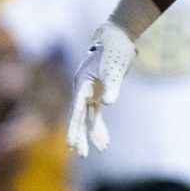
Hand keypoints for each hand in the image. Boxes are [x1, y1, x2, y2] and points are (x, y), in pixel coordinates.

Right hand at [67, 20, 136, 155]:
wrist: (117, 37)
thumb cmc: (114, 50)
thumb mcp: (114, 67)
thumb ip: (111, 84)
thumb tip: (107, 103)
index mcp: (82, 84)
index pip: (76, 110)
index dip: (74, 127)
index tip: (72, 142)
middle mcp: (83, 90)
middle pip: (79, 117)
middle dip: (80, 135)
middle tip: (81, 153)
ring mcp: (90, 92)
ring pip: (87, 118)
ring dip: (91, 134)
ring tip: (100, 150)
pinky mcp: (98, 94)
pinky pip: (96, 115)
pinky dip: (99, 127)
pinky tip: (104, 142)